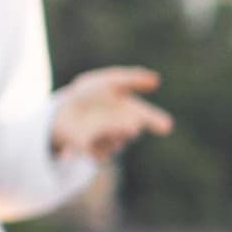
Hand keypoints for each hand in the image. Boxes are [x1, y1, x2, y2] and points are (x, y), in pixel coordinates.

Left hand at [50, 65, 173, 163]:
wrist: (65, 112)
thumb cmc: (90, 94)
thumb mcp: (108, 81)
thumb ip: (131, 79)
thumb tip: (156, 80)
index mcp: (132, 111)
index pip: (148, 117)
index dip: (158, 122)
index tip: (166, 126)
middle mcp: (124, 128)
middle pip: (131, 131)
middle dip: (129, 128)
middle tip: (131, 126)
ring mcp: (111, 141)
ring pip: (114, 140)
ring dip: (108, 131)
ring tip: (102, 123)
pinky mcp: (97, 152)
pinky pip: (100, 151)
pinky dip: (94, 141)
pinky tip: (87, 133)